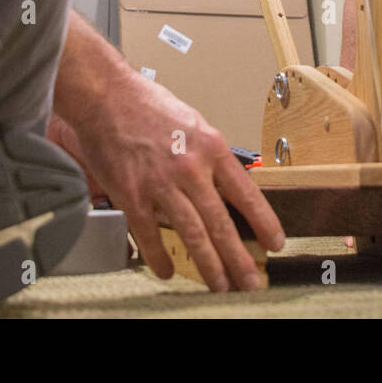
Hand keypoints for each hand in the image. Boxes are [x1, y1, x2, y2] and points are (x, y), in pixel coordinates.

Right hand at [57, 70, 284, 291]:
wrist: (106, 96)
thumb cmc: (147, 105)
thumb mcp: (194, 123)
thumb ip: (209, 155)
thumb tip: (222, 185)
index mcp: (211, 147)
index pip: (246, 194)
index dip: (264, 222)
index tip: (275, 243)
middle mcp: (190, 168)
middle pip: (221, 223)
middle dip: (239, 259)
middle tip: (251, 282)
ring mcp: (160, 184)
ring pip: (192, 234)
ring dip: (209, 265)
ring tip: (219, 286)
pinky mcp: (131, 195)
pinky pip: (150, 235)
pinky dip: (159, 257)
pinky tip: (167, 272)